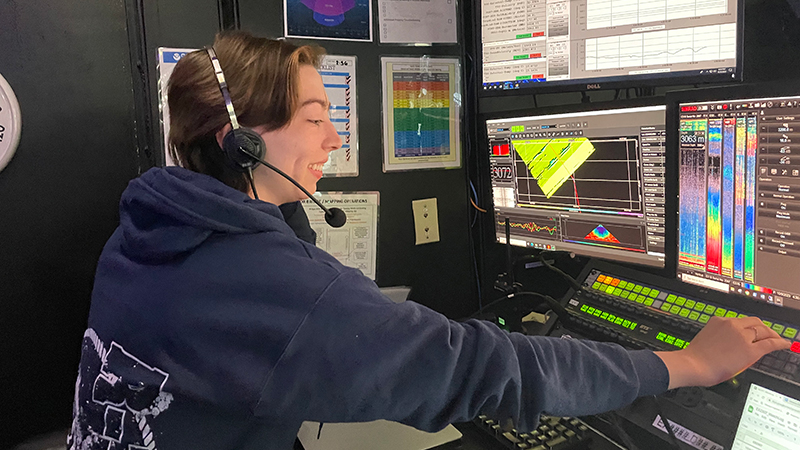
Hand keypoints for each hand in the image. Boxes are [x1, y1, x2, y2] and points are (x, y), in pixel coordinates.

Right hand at [655, 316, 790, 388]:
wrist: (692, 365)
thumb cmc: (695, 357)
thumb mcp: (707, 340)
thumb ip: (719, 338)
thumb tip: (729, 345)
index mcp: (719, 321)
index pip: (741, 321)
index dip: (751, 327)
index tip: (753, 331)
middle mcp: (732, 324)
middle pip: (755, 322)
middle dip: (764, 328)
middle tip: (769, 335)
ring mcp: (742, 336)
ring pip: (763, 330)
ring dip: (772, 335)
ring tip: (777, 340)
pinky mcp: (750, 349)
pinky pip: (770, 343)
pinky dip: (779, 343)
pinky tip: (784, 344)